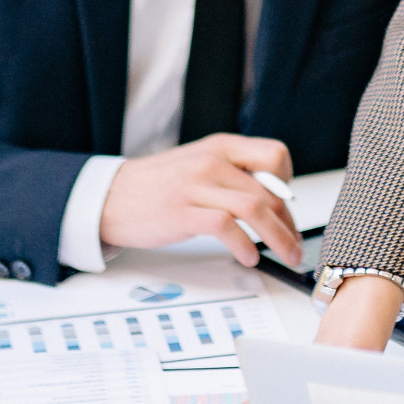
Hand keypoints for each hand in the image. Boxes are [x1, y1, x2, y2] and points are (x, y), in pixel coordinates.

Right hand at [99, 135, 300, 269]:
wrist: (110, 196)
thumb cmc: (157, 186)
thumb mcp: (199, 165)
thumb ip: (232, 174)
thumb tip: (271, 198)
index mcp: (221, 146)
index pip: (275, 155)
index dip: (288, 184)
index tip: (287, 208)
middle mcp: (212, 161)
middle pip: (270, 190)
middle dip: (288, 223)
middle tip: (294, 244)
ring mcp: (197, 185)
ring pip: (255, 208)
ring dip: (278, 237)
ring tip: (284, 255)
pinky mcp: (183, 212)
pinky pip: (227, 227)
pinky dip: (245, 245)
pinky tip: (249, 257)